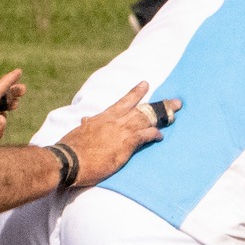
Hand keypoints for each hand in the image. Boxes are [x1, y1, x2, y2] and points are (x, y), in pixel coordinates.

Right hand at [56, 82, 174, 186]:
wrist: (69, 159)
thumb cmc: (71, 148)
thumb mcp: (79, 133)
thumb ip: (87, 126)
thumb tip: (87, 120)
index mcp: (103, 117)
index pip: (123, 101)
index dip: (135, 93)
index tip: (145, 84)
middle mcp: (114, 121)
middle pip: (141, 109)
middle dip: (159, 105)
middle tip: (175, 101)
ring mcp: (120, 131)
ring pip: (145, 119)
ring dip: (162, 117)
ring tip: (175, 114)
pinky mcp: (124, 144)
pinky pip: (143, 136)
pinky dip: (153, 134)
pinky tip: (160, 135)